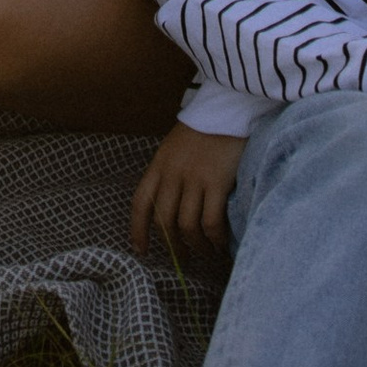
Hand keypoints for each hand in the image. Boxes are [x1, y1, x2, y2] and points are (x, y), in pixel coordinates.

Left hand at [130, 123, 244, 265]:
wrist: (228, 107)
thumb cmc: (206, 128)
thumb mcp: (176, 147)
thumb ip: (170, 173)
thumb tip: (171, 206)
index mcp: (159, 164)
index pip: (140, 203)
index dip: (138, 230)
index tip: (141, 251)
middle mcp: (172, 173)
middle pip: (164, 221)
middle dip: (173, 246)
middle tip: (184, 260)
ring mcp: (194, 178)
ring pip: (187, 226)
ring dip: (196, 247)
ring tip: (207, 254)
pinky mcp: (217, 182)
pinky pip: (211, 222)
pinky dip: (215, 239)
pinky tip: (222, 244)